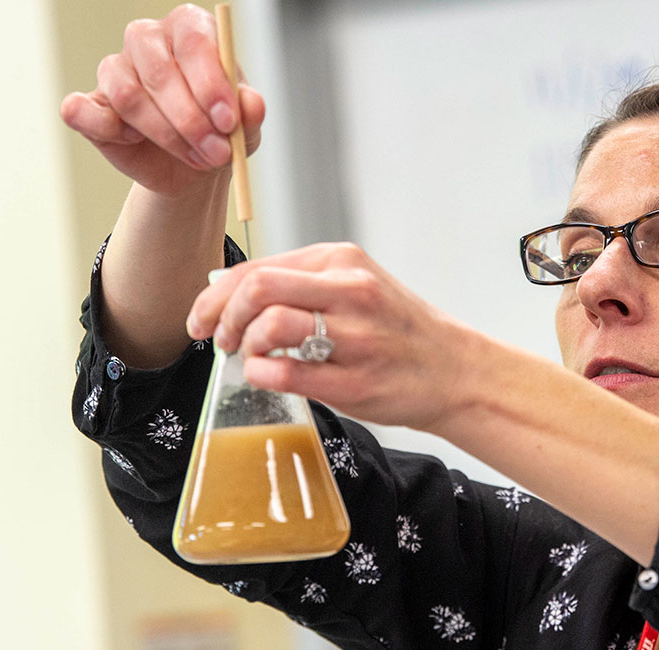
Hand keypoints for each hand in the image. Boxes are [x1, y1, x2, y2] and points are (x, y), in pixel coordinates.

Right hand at [59, 4, 264, 195]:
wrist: (195, 166)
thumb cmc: (221, 133)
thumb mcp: (246, 126)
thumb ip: (251, 112)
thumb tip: (251, 102)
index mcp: (190, 30)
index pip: (194, 41)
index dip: (211, 82)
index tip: (229, 122)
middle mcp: (148, 40)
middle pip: (159, 70)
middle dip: (191, 119)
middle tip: (218, 152)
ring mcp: (114, 69)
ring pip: (128, 96)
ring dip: (167, 135)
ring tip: (198, 157)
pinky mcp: (90, 102)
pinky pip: (82, 110)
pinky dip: (111, 132)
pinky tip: (137, 142)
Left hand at [185, 243, 475, 431]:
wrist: (456, 371)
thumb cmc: (399, 333)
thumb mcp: (355, 288)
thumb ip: (300, 285)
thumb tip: (227, 290)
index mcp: (343, 262)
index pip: (258, 267)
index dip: (215, 296)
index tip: (201, 318)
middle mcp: (351, 290)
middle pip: (257, 287)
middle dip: (223, 316)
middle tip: (220, 339)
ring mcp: (356, 336)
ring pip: (270, 325)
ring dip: (244, 345)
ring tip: (250, 357)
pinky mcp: (358, 379)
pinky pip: (289, 372)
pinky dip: (263, 374)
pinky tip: (268, 375)